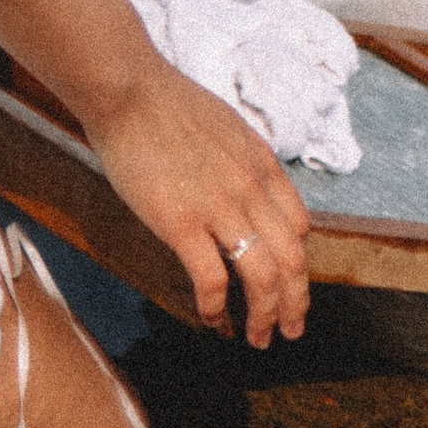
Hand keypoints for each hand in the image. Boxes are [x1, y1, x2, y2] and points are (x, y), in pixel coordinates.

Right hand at [86, 54, 311, 345]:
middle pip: (292, 261)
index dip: (298, 263)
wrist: (128, 89)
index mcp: (262, 164)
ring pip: (262, 278)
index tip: (289, 282)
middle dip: (295, 303)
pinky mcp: (182, 223)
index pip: (299, 227)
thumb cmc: (166, 102)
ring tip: (258, 338)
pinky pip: (212, 280)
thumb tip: (244, 190)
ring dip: (265, 316)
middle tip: (290, 330)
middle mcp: (251, 189)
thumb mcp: (226, 127)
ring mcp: (219, 208)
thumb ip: (242, 163)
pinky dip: (217, 309)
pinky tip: (213, 320)